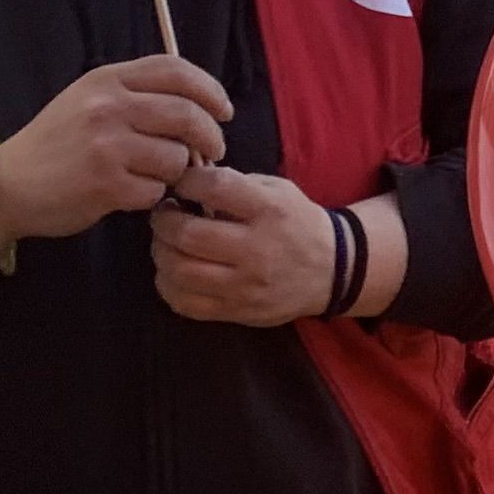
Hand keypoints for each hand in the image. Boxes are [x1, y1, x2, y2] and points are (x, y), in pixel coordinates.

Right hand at [0, 56, 232, 241]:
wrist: (8, 184)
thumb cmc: (58, 144)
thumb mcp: (89, 101)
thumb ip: (137, 94)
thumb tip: (200, 107)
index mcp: (106, 80)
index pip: (175, 70)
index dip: (210, 90)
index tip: (224, 110)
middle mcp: (107, 107)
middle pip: (187, 114)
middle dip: (210, 136)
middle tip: (212, 151)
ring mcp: (106, 145)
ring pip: (176, 156)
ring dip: (176, 171)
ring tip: (156, 174)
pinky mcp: (105, 184)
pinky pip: (155, 190)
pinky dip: (152, 195)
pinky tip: (132, 193)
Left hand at [151, 166, 343, 325]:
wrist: (332, 269)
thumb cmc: (297, 222)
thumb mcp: (278, 190)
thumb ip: (236, 184)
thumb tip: (187, 182)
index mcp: (270, 210)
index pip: (216, 188)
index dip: (188, 181)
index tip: (180, 184)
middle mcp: (257, 249)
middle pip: (189, 235)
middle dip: (163, 221)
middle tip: (163, 215)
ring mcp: (246, 285)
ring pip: (181, 272)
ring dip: (161, 253)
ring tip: (165, 243)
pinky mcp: (238, 312)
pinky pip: (186, 304)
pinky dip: (168, 285)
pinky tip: (172, 271)